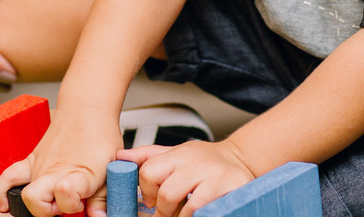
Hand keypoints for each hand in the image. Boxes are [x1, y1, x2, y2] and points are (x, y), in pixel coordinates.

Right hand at [0, 110, 122, 216]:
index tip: (81, 202)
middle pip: (36, 202)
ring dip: (34, 205)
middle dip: (49, 212)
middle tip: (65, 206)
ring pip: (23, 195)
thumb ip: (103, 196)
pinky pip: (6, 178)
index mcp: (78, 174)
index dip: (71, 204)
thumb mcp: (112, 166)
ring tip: (49, 202)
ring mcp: (39, 167)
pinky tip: (6, 204)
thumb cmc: (100, 136)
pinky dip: (2, 193)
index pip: (66, 193)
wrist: (86, 109)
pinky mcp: (30, 161)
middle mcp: (54, 171)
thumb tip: (98, 216)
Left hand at [118, 140, 254, 216]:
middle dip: (164, 210)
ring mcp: (216, 176)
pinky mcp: (233, 187)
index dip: (148, 190)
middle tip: (167, 214)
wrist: (242, 159)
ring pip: (188, 207)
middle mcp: (197, 162)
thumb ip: (149, 156)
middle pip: (167, 193)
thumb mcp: (178, 152)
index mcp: (180, 153)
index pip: (149, 170)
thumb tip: (121, 156)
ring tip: (184, 214)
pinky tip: (200, 213)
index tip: (152, 200)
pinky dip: (198, 216)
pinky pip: (207, 210)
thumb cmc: (206, 161)